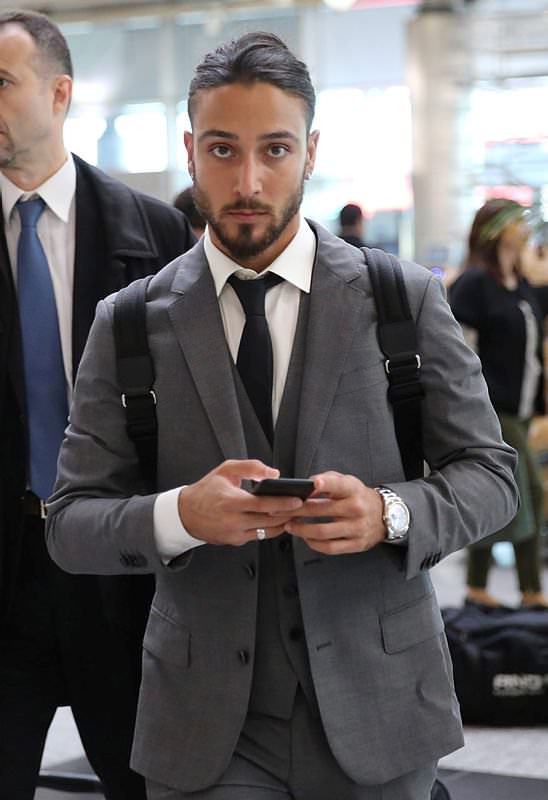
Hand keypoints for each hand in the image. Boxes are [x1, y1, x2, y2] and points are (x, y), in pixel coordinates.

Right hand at [179, 460, 303, 545]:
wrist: (186, 514)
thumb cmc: (207, 490)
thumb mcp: (225, 470)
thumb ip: (250, 467)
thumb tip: (274, 473)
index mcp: (230, 502)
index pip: (262, 504)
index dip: (283, 503)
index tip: (298, 500)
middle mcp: (233, 520)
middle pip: (269, 519)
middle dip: (289, 514)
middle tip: (305, 507)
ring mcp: (235, 534)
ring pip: (267, 530)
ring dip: (283, 523)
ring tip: (297, 514)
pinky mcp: (236, 541)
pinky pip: (260, 536)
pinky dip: (272, 528)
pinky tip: (281, 520)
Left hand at [284, 471, 385, 554]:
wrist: (383, 515)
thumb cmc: (358, 497)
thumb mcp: (347, 482)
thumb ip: (327, 480)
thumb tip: (305, 484)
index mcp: (353, 490)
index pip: (339, 485)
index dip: (326, 483)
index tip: (312, 483)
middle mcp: (356, 508)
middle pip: (321, 510)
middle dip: (297, 510)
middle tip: (280, 510)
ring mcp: (356, 528)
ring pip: (323, 531)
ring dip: (301, 529)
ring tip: (289, 525)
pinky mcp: (356, 544)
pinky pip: (330, 547)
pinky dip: (314, 543)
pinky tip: (305, 537)